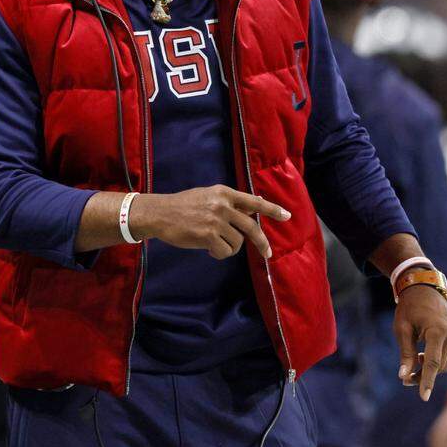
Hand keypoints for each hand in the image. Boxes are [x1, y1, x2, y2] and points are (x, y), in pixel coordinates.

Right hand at [130, 185, 290, 258]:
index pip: (253, 201)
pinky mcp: (208, 235)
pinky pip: (224, 251)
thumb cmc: (182, 206)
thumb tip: (255, 205)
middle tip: (268, 253)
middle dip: (262, 243)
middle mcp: (222, 205)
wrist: (159, 213)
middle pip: (251, 227)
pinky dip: (219, 254)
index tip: (287, 216)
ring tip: (214, 244)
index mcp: (223, 193)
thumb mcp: (208, 196)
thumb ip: (230, 202)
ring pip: (237, 242)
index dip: (272, 209)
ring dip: (228, 248)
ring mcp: (215, 220)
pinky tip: (208, 249)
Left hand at [394, 281, 446, 400]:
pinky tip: (424, 355)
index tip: (424, 396)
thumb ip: (405, 353)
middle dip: (424, 375)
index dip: (427, 381)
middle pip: (439, 365)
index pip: (433, 362)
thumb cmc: (408, 308)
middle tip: (406, 379)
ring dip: (431, 369)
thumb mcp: (401, 329)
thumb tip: (403, 376)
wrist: (423, 288)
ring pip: (446, 362)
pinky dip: (438, 360)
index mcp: (437, 330)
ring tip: (413, 365)